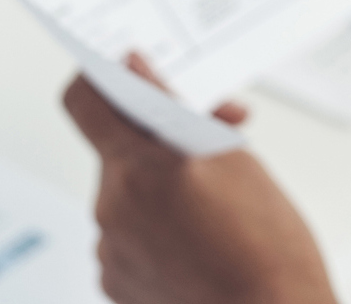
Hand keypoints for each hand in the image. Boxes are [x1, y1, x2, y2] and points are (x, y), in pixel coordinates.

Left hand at [63, 55, 337, 303]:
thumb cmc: (267, 242)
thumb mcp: (232, 156)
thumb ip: (175, 110)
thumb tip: (136, 69)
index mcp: (139, 167)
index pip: (84, 100)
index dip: (98, 76)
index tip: (122, 68)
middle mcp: (112, 209)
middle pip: (118, 146)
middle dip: (161, 134)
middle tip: (217, 133)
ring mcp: (110, 252)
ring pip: (127, 189)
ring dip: (161, 180)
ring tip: (216, 199)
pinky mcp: (116, 285)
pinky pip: (128, 233)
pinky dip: (157, 222)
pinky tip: (200, 234)